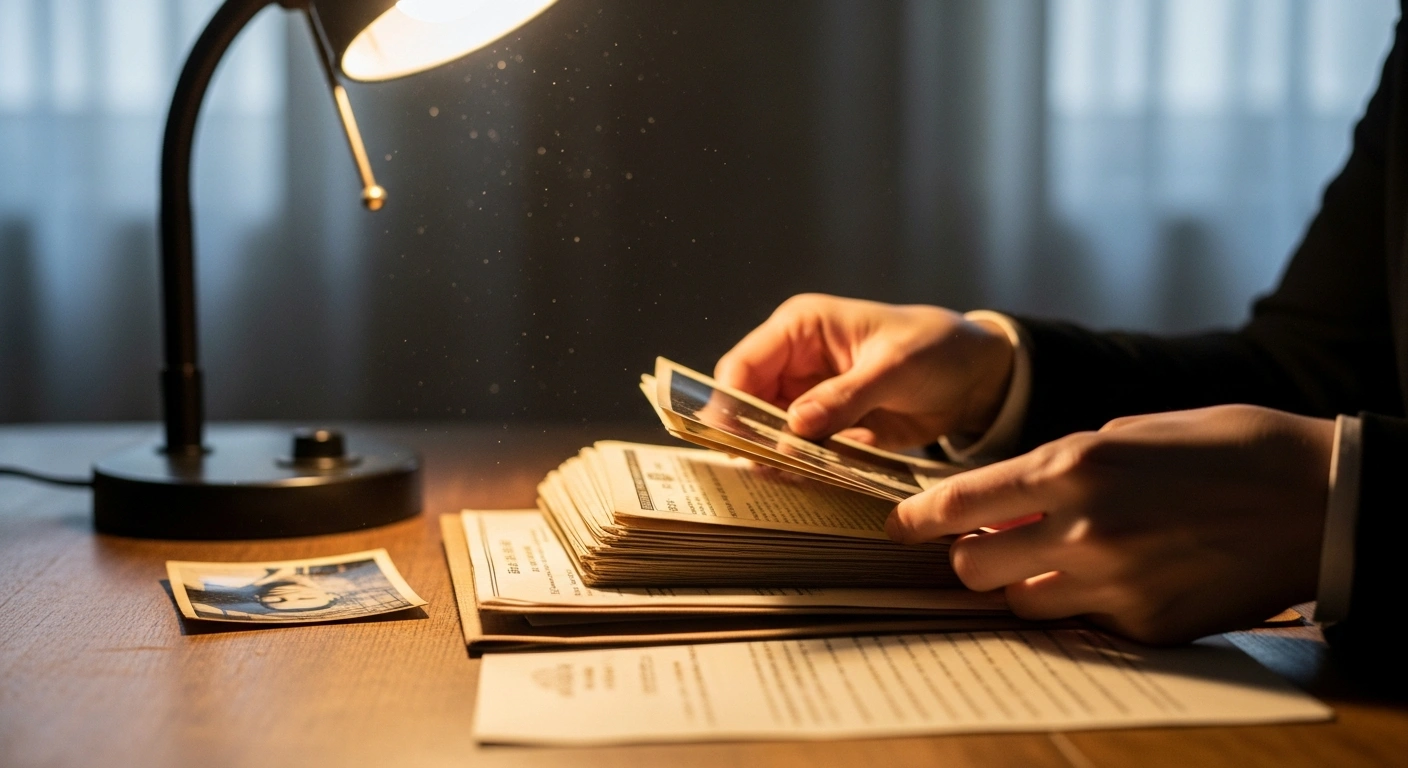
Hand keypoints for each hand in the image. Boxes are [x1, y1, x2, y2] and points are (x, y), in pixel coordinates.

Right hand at [714, 294, 1014, 448]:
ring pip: (770, 430)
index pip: (744, 364)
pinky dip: (800, 466)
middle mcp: (796, 361)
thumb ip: (844, 395)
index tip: (733, 439)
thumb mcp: (894, 367)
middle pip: (748, 402)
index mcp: (801, 327)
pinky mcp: (828, 426)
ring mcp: (810, 396)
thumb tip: (795, 423)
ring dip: (774, 455)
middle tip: (760, 468)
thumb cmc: (937, 349)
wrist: (977, 377)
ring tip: (783, 478)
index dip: (730, 402)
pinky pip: (800, 450)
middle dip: (750, 435)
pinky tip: (804, 482)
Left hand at [885, 405, 1334, 642]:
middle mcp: (1081, 531)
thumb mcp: (1128, 432)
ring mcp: (1115, 587)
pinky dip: (1087, 606)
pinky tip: (1124, 576)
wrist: (1318, 497)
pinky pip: (1085, 626)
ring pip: (1021, 606)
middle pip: (972, 570)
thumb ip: (1059, 467)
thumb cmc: (1224, 445)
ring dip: (1026, 584)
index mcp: (1071, 467)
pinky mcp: (1148, 629)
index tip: (900, 527)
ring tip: (1064, 559)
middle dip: (971, 557)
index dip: (917, 520)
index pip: (958, 506)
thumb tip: (1011, 497)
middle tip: (990, 543)